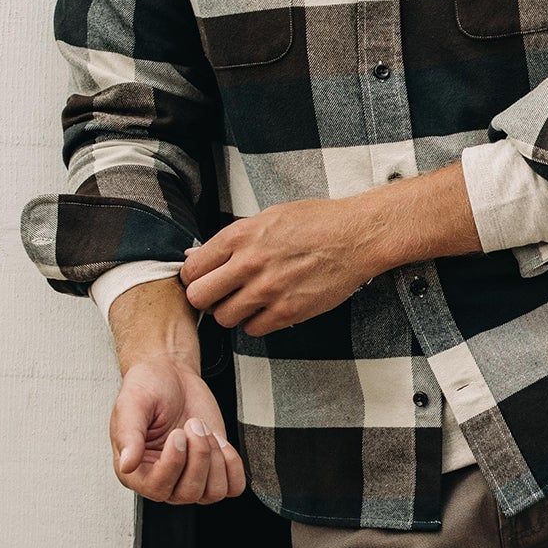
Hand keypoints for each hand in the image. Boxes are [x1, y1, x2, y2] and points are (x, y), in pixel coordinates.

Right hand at [108, 356, 244, 505]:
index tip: (178, 434)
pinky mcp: (213, 469)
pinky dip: (233, 465)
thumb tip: (127, 465)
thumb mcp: (131, 406)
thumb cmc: (148, 389)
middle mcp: (163, 480)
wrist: (171, 376)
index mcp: (136, 471)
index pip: (158, 488)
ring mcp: (190, 476)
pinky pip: (232, 487)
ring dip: (215, 457)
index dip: (174, 463)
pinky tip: (219, 441)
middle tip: (193, 424)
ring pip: (213, 492)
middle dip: (198, 455)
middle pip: (189, 493)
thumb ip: (128, 436)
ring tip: (203, 430)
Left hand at [178, 197, 381, 335]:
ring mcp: (268, 290)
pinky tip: (268, 309)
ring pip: (223, 318)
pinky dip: (256, 323)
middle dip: (206, 298)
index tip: (203, 280)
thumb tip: (194, 257)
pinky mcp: (288, 312)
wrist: (355, 236)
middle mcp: (249, 264)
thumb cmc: (315, 222)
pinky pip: (253, 330)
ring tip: (247, 301)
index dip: (194, 278)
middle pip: (199, 298)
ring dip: (231, 312)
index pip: (191, 270)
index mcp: (240, 236)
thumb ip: (229, 239)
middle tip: (220, 295)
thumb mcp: (266, 217)